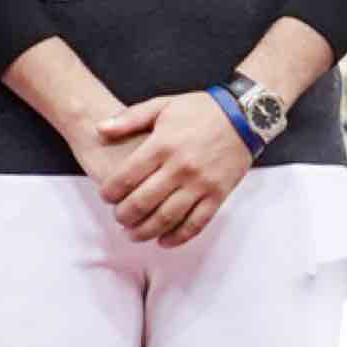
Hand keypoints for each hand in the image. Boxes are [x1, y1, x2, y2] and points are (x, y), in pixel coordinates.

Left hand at [89, 94, 249, 247]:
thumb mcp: (162, 105)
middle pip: (143, 202)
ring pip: (167, 218)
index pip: (126, 177)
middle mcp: (180, 167)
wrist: (246, 115)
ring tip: (133, 234)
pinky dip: (177, 237)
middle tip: (118, 218)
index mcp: (162, 145)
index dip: (110, 192)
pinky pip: (196, 223)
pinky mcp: (218, 195)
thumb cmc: (200, 109)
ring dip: (145, 231)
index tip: (105, 196)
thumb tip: (99, 130)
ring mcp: (201, 184)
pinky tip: (163, 241)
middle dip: (124, 215)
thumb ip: (128, 118)